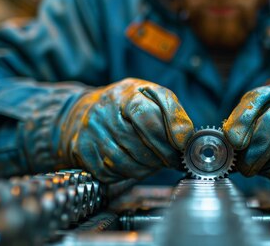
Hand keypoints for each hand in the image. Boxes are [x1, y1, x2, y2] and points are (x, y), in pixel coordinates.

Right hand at [58, 78, 193, 182]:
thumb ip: (171, 111)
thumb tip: (187, 138)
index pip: (148, 115)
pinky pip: (113, 172)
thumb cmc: (124, 105)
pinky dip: (128, 174)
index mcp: (124, 94)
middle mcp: (104, 112)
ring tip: (155, 163)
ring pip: (127, 162)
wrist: (82, 111)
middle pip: (140, 143)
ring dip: (148, 168)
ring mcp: (91, 133)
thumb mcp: (149, 95)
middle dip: (164, 155)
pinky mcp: (83, 152)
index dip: (169, 133)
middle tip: (174, 160)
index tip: (183, 145)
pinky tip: (134, 165)